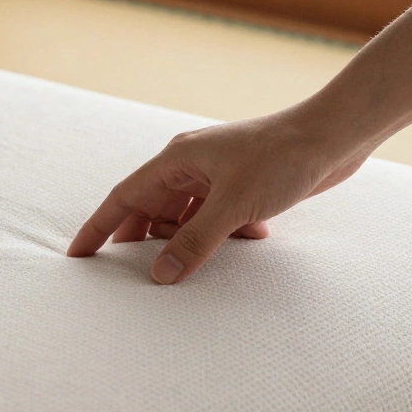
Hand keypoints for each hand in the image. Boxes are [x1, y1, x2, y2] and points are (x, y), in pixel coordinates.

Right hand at [66, 102, 376, 283]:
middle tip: (130, 275)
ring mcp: (216, 175)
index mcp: (177, 160)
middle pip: (150, 209)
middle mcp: (190, 165)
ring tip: (197, 263)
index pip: (123, 197)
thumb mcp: (234, 206)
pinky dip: (224, 233)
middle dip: (142, 241)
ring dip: (189, 239)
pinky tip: (250, 240)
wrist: (333, 136)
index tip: (78, 255)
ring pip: (185, 215)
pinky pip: (216, 216)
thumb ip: (195, 242)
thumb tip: (161, 276)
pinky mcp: (241, 185)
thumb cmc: (282, 159)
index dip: (98, 227)